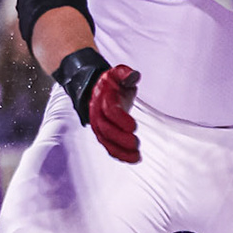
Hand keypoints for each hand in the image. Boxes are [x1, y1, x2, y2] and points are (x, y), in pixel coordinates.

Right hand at [52, 48, 139, 163]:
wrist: (95, 89)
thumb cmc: (111, 83)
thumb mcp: (118, 73)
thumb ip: (126, 73)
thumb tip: (134, 75)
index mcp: (103, 98)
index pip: (109, 111)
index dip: (120, 120)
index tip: (133, 127)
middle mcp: (97, 113)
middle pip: (106, 130)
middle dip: (121, 139)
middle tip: (136, 143)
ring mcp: (98, 125)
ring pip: (106, 142)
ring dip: (121, 151)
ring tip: (136, 157)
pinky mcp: (102, 134)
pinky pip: (108, 147)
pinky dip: (119, 155)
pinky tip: (132, 159)